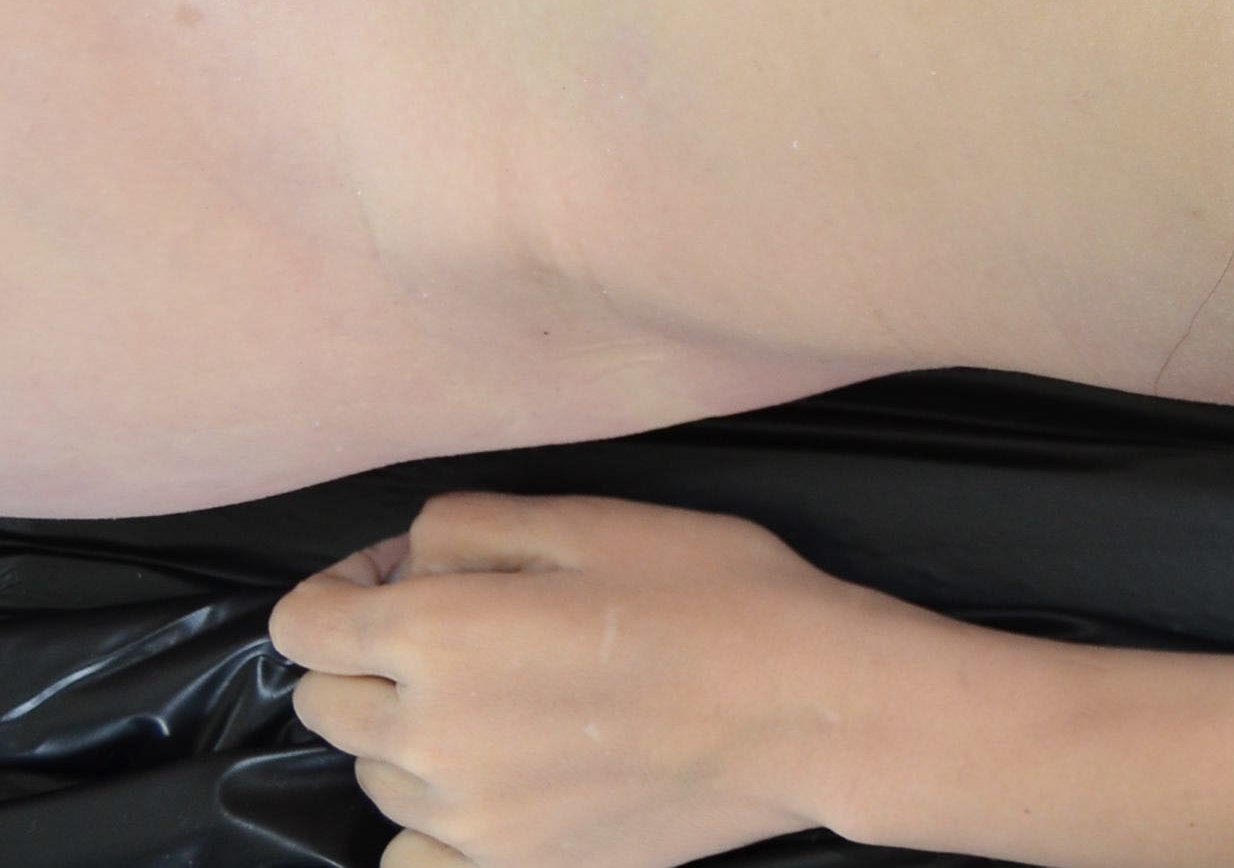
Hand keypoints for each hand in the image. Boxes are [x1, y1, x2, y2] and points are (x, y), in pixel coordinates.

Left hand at [268, 489, 925, 867]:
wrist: (813, 710)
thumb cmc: (718, 595)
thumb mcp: (597, 518)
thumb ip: (469, 526)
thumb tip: (406, 560)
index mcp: (437, 635)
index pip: (300, 625)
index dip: (346, 587)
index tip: (416, 574)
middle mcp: (428, 735)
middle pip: (324, 701)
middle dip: (373, 656)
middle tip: (478, 631)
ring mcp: (466, 818)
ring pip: (376, 772)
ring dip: (414, 732)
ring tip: (519, 700)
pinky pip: (413, 854)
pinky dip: (437, 819)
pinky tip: (506, 781)